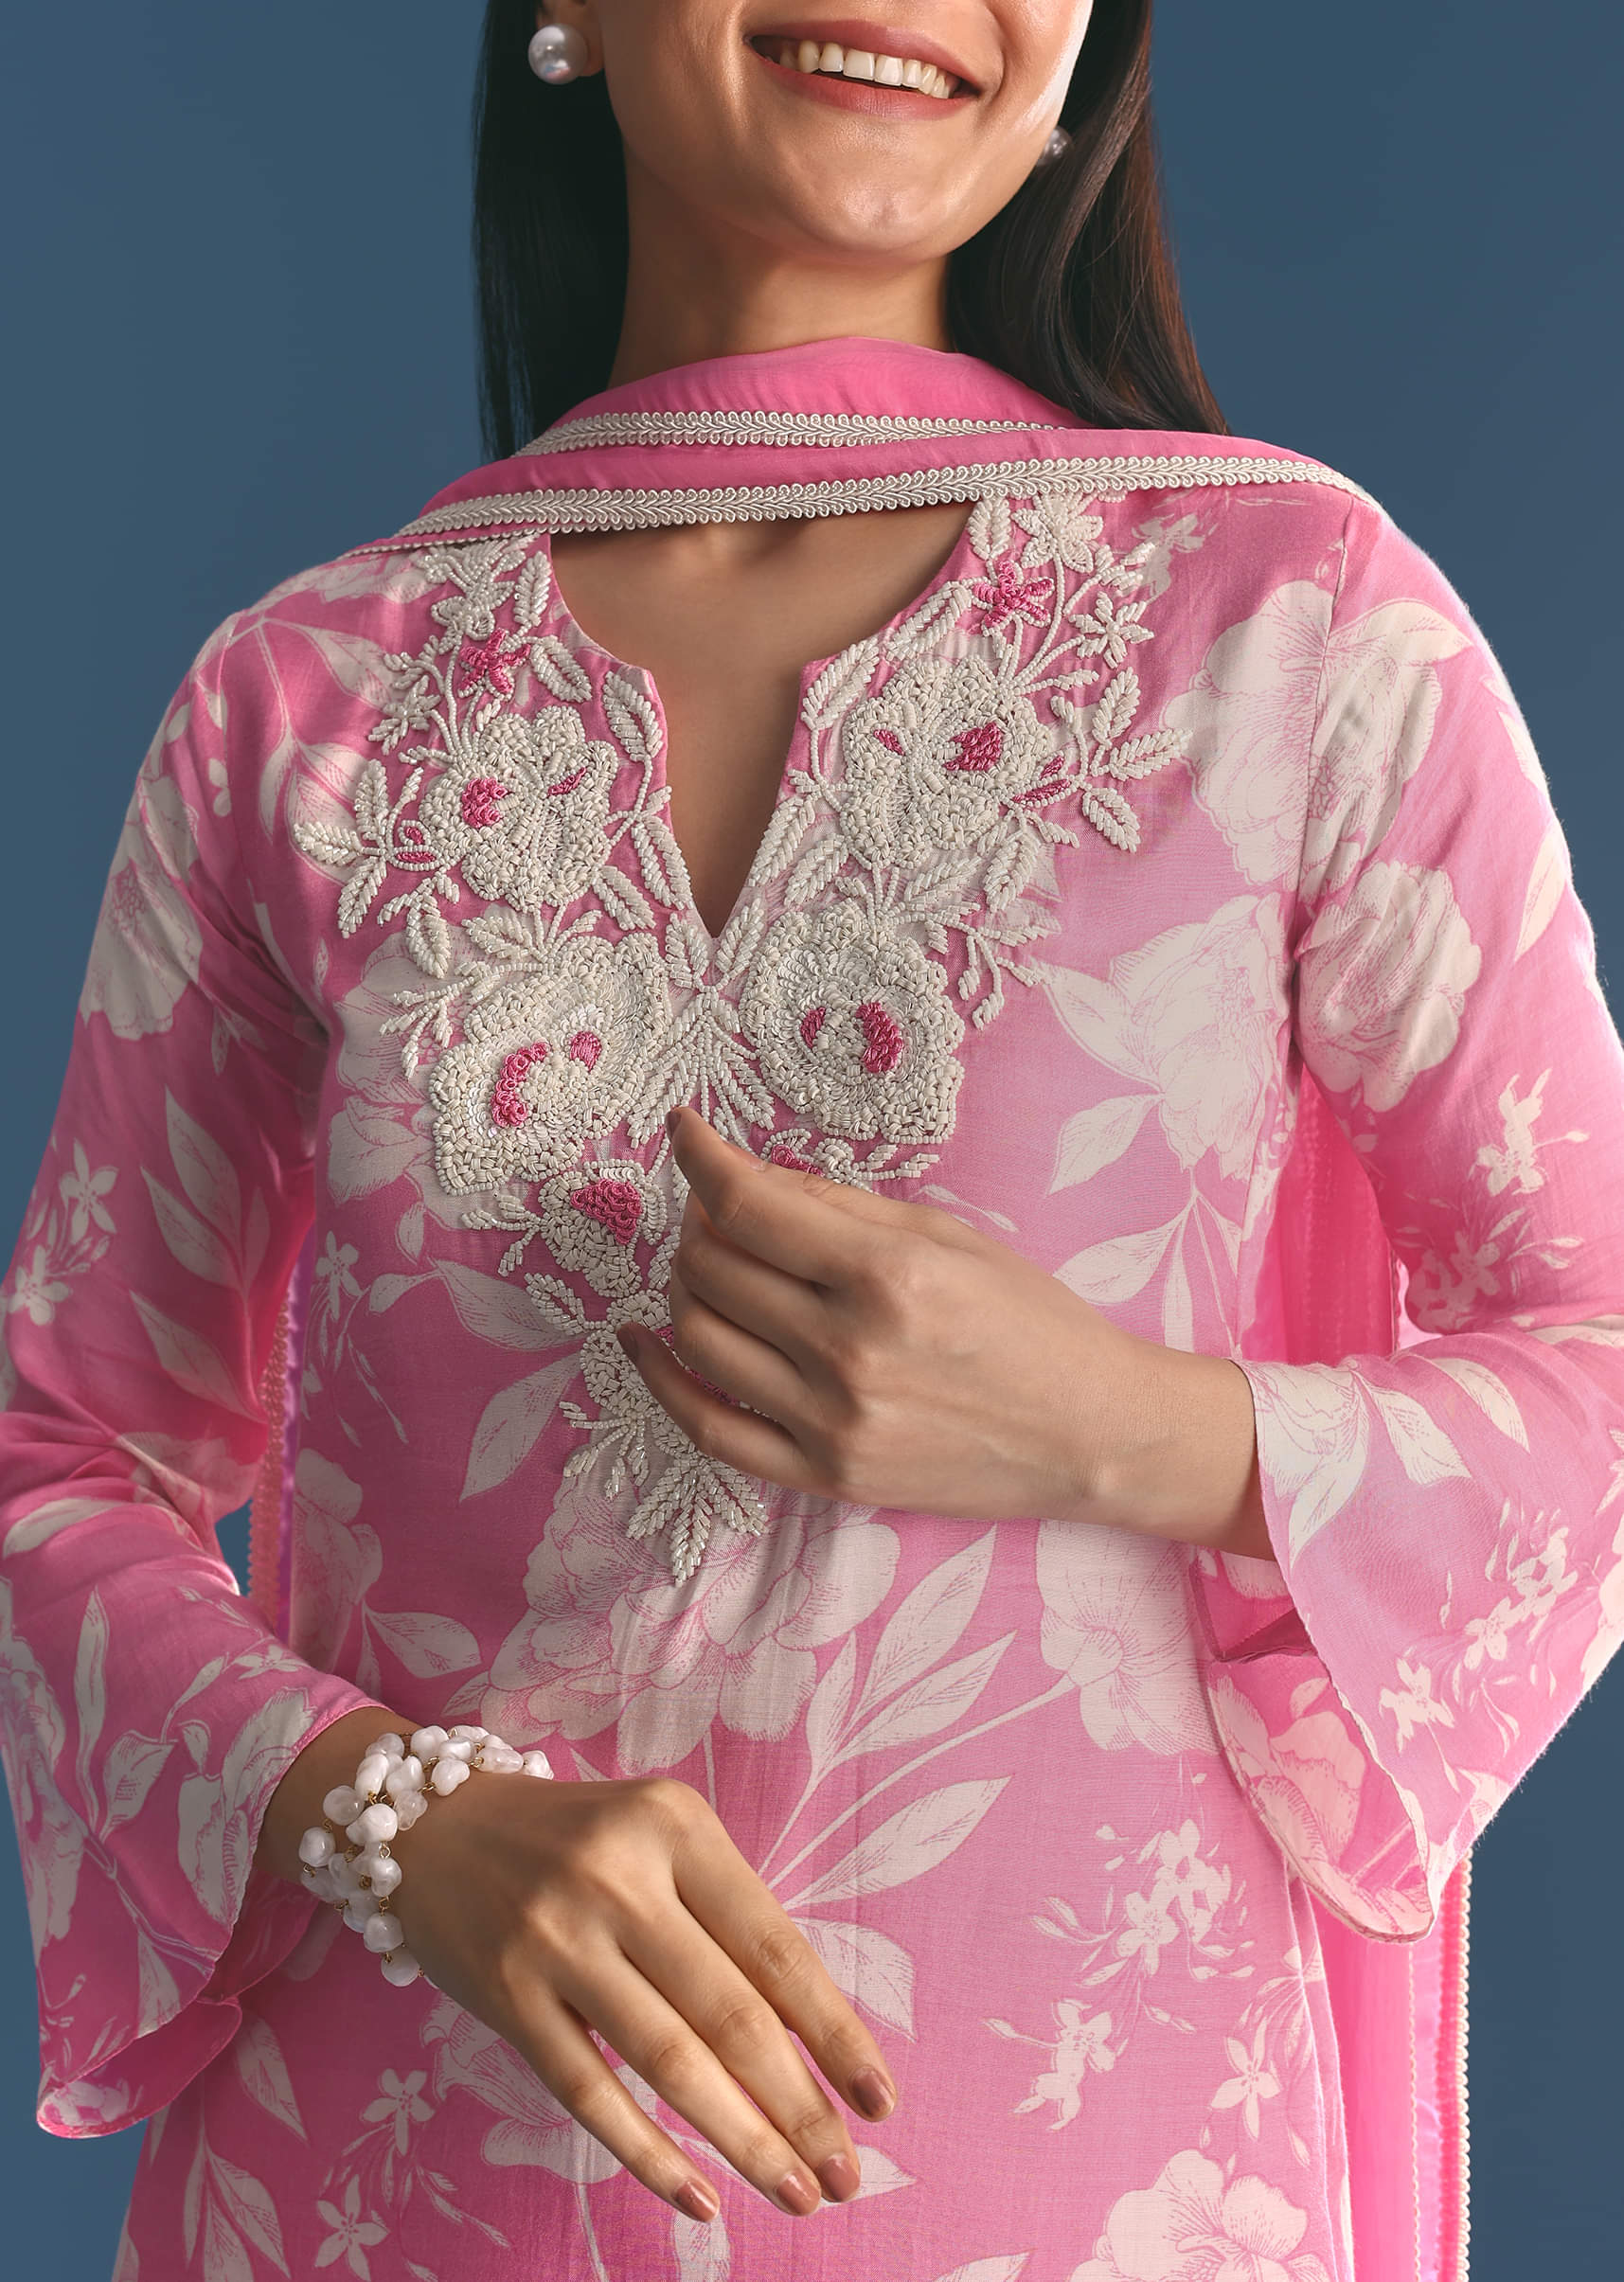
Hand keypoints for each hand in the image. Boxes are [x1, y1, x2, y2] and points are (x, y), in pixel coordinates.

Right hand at [387, 1766, 894, 2221]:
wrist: (429, 1822)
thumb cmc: (575, 1839)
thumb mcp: (657, 1838)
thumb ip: (724, 1916)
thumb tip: (813, 2038)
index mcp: (675, 1827)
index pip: (775, 1945)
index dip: (834, 2031)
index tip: (881, 2099)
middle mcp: (619, 1876)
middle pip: (730, 2015)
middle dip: (800, 2106)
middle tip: (848, 2173)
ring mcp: (557, 1938)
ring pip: (669, 2063)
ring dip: (743, 2141)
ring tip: (797, 2191)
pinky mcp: (507, 1996)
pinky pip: (589, 2093)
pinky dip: (650, 2153)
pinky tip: (699, 2196)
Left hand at [624, 1107, 1267, 1552]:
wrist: (1091, 1435)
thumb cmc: (1032, 1323)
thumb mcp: (950, 1238)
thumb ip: (840, 1207)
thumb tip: (746, 1178)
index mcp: (890, 1276)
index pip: (749, 1206)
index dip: (701, 1157)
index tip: (682, 1130)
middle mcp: (852, 1351)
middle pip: (713, 1267)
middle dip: (701, 1224)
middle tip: (724, 1211)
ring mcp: (833, 1423)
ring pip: (699, 1336)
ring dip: (687, 1286)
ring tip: (712, 1266)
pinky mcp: (824, 1477)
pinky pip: (707, 1428)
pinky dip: (659, 1379)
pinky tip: (641, 1340)